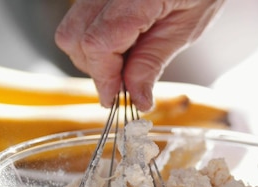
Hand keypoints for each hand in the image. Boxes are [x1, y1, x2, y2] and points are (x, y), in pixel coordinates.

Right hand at [55, 0, 223, 110]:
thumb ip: (154, 62)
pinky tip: (120, 42)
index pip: (98, 43)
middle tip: (122, 84)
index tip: (114, 99)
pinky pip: (80, 17)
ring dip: (91, 55)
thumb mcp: (186, 28)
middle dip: (95, 68)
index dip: (104, 77)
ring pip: (71, 28)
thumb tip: (136, 98)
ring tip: (124, 60)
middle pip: (74, 37)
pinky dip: (93, 38)